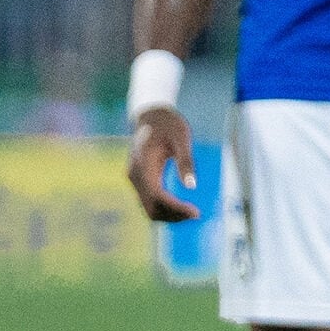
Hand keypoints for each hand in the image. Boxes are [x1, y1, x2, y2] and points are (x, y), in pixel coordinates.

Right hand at [127, 106, 199, 222]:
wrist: (150, 115)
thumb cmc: (168, 124)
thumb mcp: (182, 138)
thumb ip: (185, 161)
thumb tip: (191, 187)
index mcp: (144, 165)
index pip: (157, 196)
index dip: (175, 208)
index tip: (195, 213)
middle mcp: (135, 175)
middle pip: (151, 207)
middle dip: (173, 215)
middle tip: (196, 215)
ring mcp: (134, 178)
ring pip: (148, 207)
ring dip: (168, 214)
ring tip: (190, 213)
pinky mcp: (138, 179)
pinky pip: (149, 200)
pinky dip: (163, 207)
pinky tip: (179, 206)